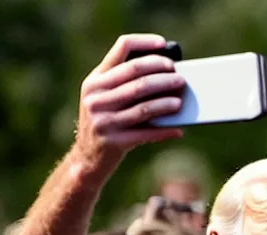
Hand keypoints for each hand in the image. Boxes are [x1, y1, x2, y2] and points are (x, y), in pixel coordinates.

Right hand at [73, 34, 184, 173]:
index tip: (164, 45)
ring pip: (144, 106)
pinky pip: (145, 133)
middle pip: (137, 77)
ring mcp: (103, 121)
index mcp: (94, 81)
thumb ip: (123, 84)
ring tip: (180, 102)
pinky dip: (164, 131)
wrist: (86, 159)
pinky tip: (178, 130)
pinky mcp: (113, 142)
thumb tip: (165, 73)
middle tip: (180, 79)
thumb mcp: (103, 100)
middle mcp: (96, 98)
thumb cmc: (104, 124)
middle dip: (163, 76)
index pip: (121, 48)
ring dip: (166, 103)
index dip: (145, 43)